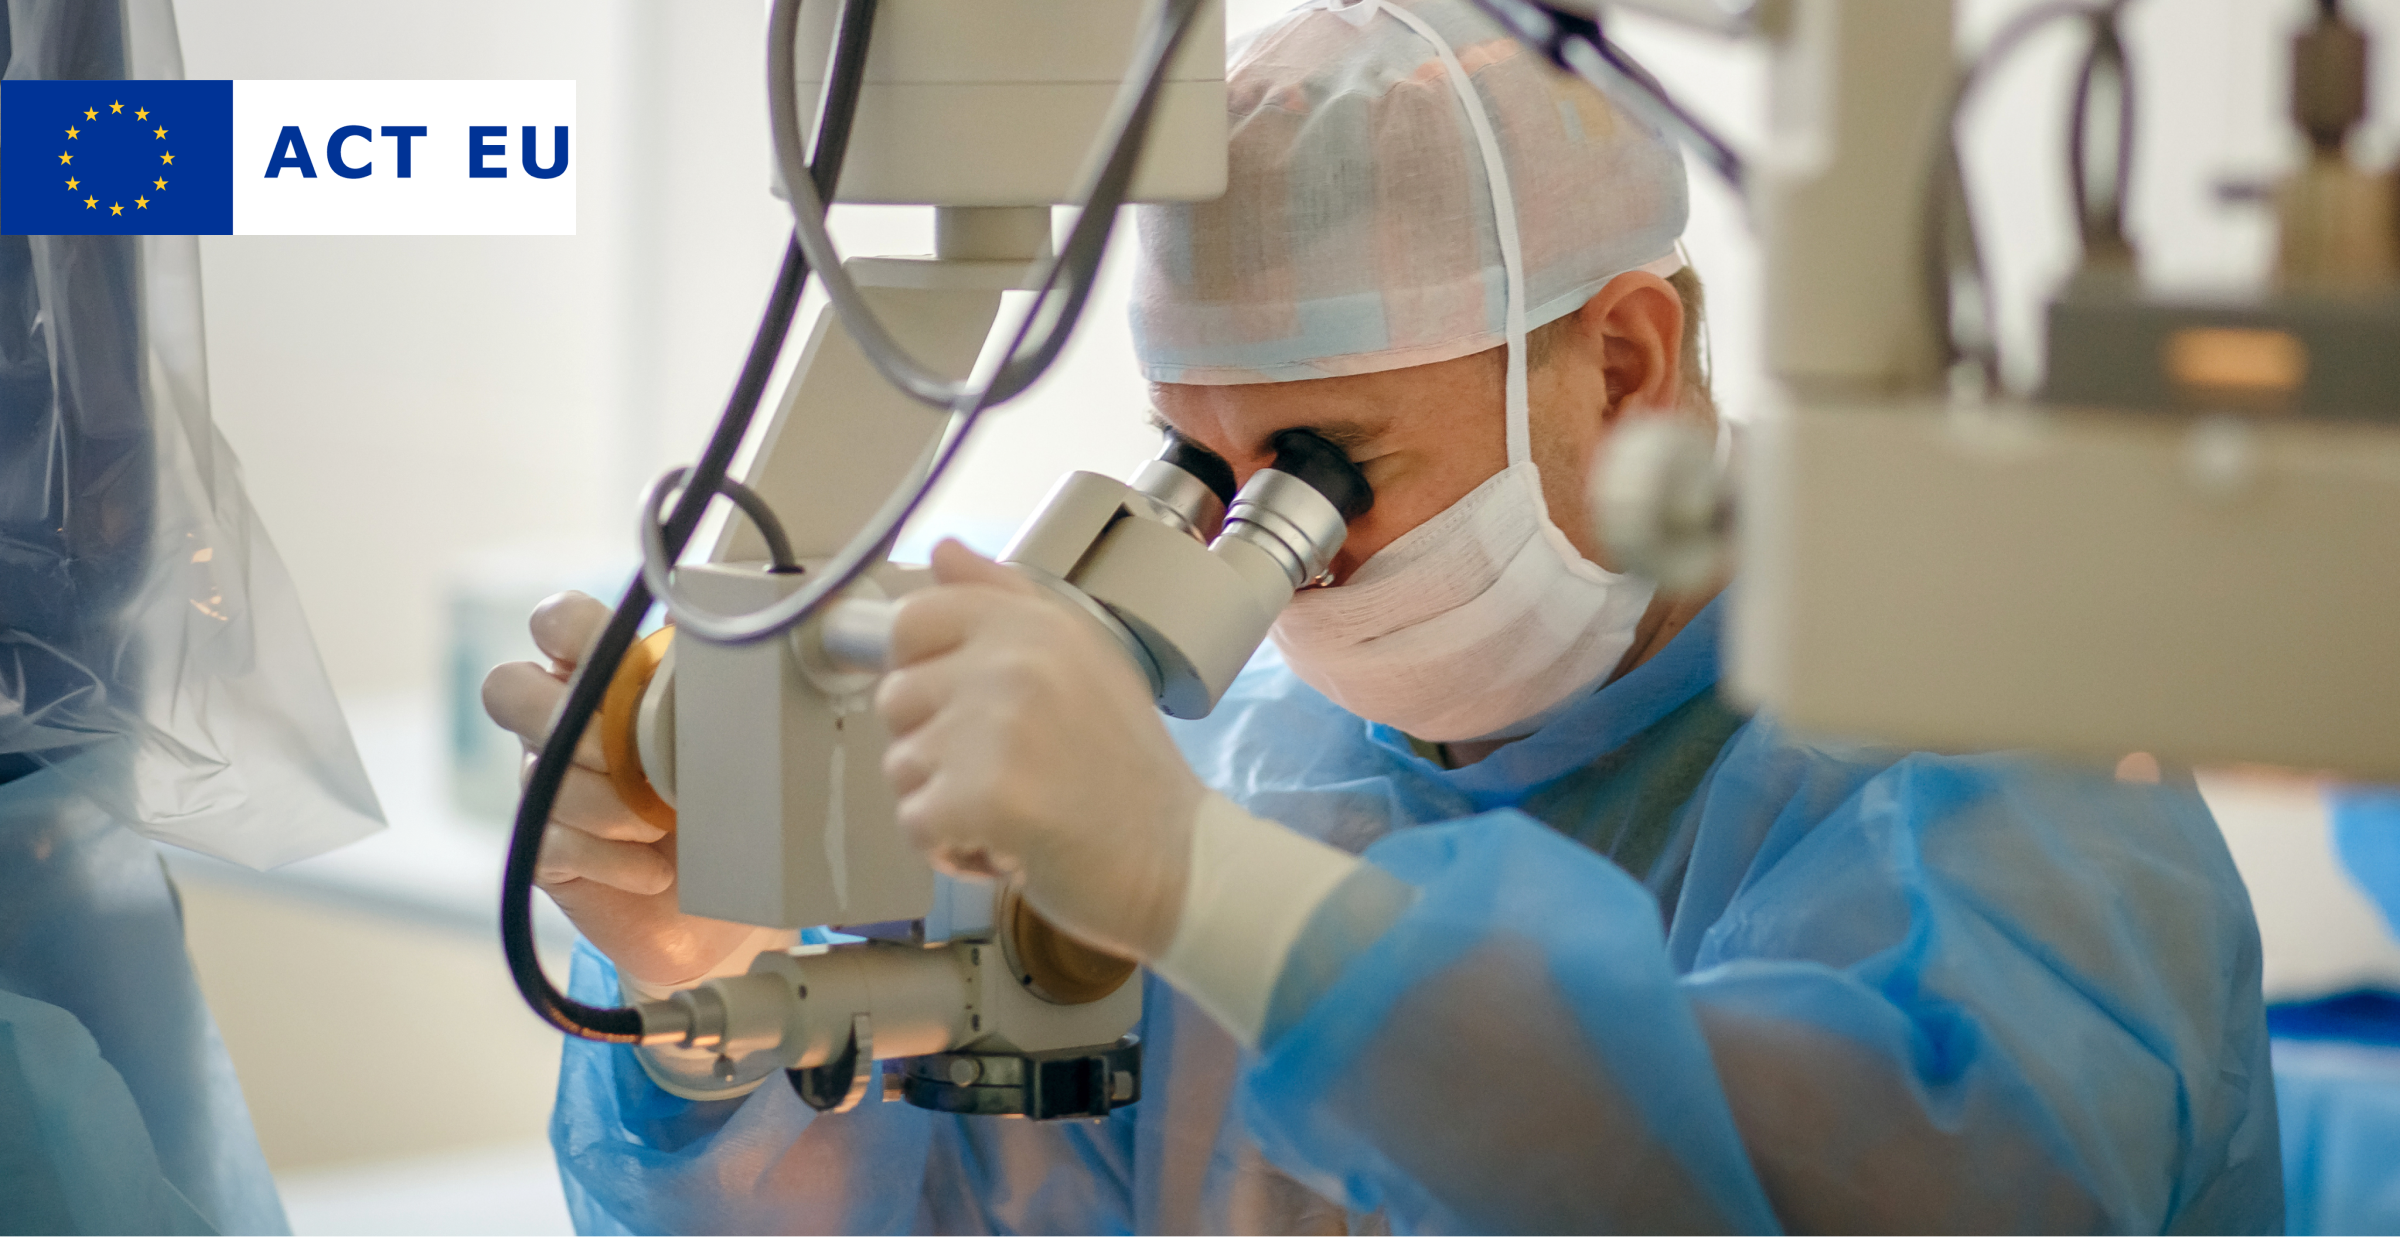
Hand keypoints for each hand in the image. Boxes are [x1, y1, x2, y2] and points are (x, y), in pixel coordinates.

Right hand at [482, 592, 759, 989]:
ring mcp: (549, 786)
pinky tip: (653, 871)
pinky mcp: (545, 850)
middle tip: (635, 758)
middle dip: (572, 723)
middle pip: (507, 688)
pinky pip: (550, 840)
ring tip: (666, 825)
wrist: (728, 906)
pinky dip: (613, 859)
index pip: (557, 621)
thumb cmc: (730, 806)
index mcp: (606, 677)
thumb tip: (697, 624)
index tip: (620, 660)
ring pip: (542, 773)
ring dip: (613, 804)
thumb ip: (705, 682)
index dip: (570, 628)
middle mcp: (563, 724)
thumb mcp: (733, 739)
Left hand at [876, 541, 1205, 960]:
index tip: (965, 711)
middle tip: (1005, 771)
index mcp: (1034, 623)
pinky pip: (916, 824)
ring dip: (944, 804)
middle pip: (897, 699)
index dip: (922, 673)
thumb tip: (941, 550)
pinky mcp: (985, 795)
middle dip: (934, 748)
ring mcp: (998, 726)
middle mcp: (1014, 661)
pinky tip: (1006, 847)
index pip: (913, 619)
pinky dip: (952, 850)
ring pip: (902, 767)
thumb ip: (1005, 599)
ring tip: (1012, 810)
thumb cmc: (1126, 769)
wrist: (1180, 858)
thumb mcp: (1081, 659)